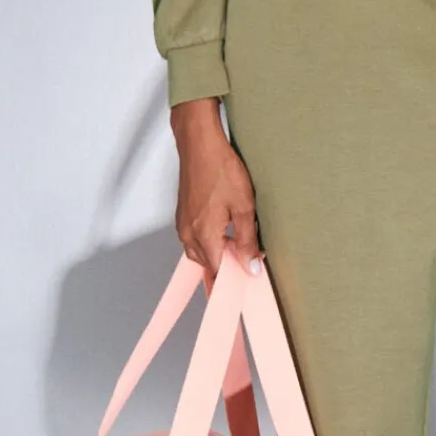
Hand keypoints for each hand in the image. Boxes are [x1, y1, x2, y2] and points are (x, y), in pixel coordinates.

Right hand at [170, 97, 263, 286]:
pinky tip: (224, 236)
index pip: (218, 273)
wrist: (199, 144)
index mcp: (204, 236)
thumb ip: (247, 241)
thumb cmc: (220, 170)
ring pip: (199, 253)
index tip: (244, 292)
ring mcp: (183, 224)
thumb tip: (252, 267)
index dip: (233, 283)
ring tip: (238, 254)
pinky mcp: (183, 214)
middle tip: (246, 272)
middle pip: (207, 266)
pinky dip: (208, 243)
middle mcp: (188, 234)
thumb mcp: (243, 207)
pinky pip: (194, 239)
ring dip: (216, 257)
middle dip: (225, 271)